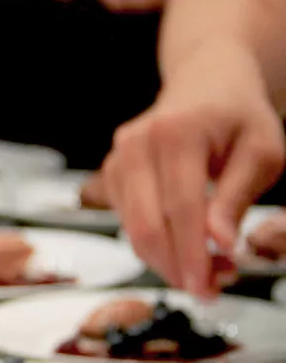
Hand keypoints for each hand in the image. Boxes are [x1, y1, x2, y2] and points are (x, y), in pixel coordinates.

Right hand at [103, 43, 284, 297]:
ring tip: (206, 270)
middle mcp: (136, 143)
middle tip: (208, 289)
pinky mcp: (111, 173)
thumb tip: (220, 243)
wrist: (205, 84)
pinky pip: (127, 221)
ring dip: (165, 260)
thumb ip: (237, 197)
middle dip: (175, 266)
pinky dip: (154, 244)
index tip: (207, 286)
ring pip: (131, 228)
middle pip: (146, 223)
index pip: (181, 206)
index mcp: (176, 132)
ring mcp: (118, 157)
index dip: (193, 253)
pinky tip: (185, 248)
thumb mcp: (262, 152)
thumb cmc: (237, 116)